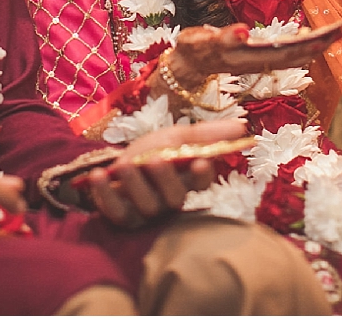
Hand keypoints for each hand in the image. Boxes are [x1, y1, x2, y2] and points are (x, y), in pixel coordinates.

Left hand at [84, 120, 245, 228]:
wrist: (123, 162)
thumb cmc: (157, 149)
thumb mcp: (179, 136)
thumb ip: (208, 133)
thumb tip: (244, 126)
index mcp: (189, 180)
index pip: (202, 181)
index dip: (202, 173)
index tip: (202, 159)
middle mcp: (170, 200)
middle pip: (173, 197)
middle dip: (165, 178)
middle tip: (155, 159)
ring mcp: (146, 211)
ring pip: (145, 206)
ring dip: (133, 185)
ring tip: (124, 165)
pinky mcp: (122, 216)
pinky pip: (115, 212)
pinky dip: (105, 195)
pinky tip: (98, 176)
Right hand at [165, 23, 324, 89]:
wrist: (188, 66)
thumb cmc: (192, 49)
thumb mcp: (200, 40)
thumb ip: (223, 37)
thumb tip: (244, 31)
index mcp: (249, 56)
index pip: (285, 50)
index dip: (308, 42)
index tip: (327, 35)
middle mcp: (258, 61)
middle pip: (296, 53)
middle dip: (320, 42)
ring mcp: (260, 61)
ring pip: (295, 55)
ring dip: (317, 44)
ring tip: (338, 31)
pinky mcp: (258, 59)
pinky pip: (287, 53)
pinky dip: (304, 45)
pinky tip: (314, 37)